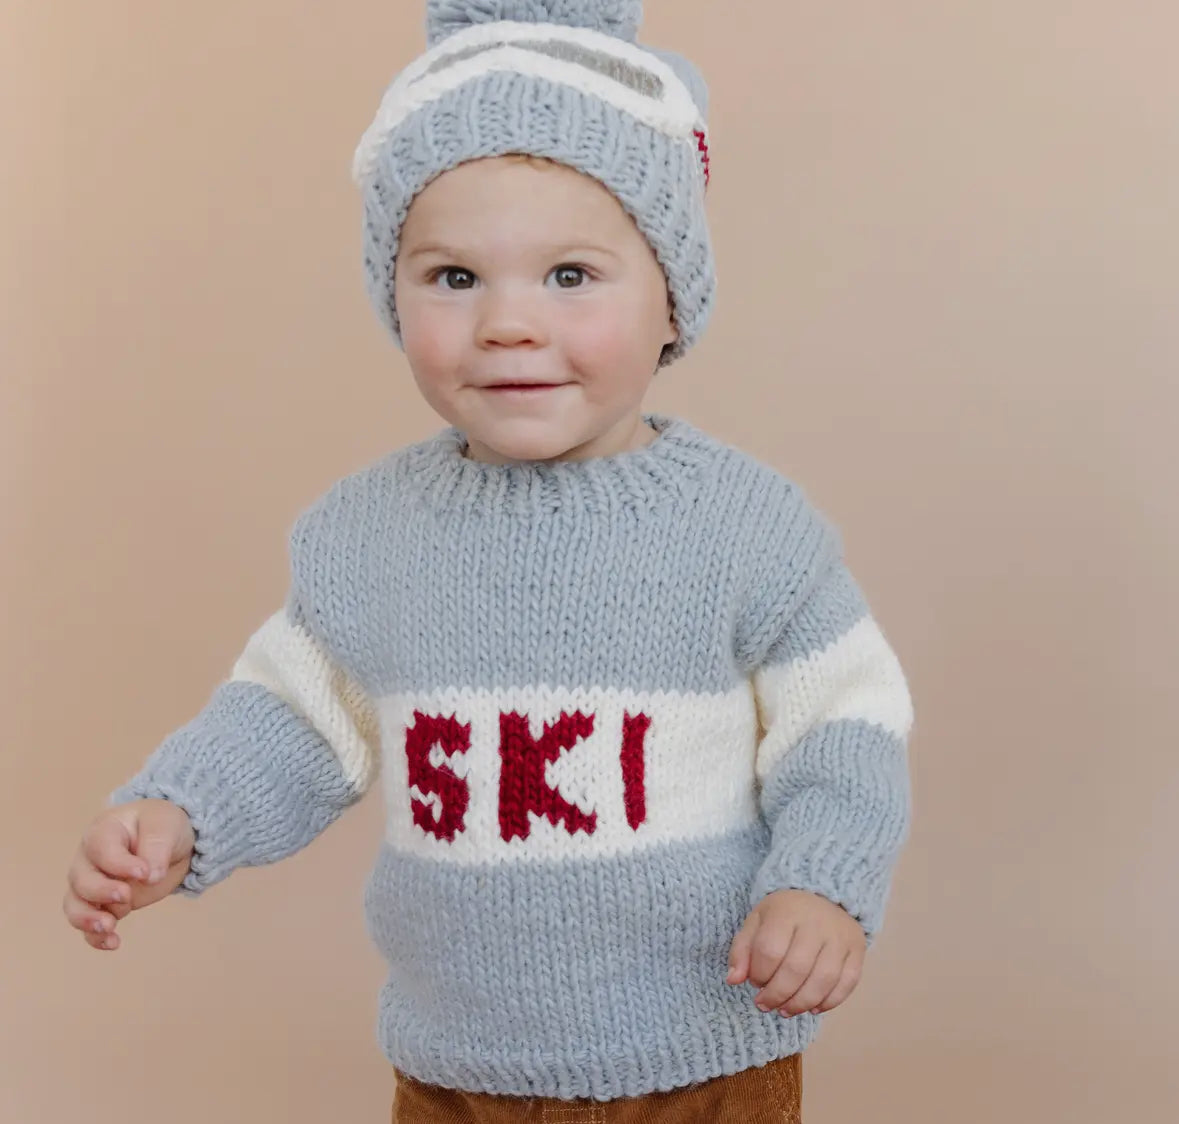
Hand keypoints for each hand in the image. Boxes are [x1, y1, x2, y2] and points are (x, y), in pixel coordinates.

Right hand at [63, 799, 194, 950]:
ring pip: (75, 905)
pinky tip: (113, 942)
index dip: (118, 864)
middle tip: (127, 896)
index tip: (144, 872)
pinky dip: (96, 937)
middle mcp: (90, 858)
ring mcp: (92, 883)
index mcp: (104, 831)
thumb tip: (149, 877)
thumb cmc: (162, 826)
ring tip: (109, 927)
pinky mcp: (103, 905)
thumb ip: (157, 848)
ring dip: (88, 919)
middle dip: (101, 892)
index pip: (100, 848)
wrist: (170, 842)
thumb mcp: (166, 825)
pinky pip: (88, 925)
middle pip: (81, 880)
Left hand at [726, 889, 865, 1016]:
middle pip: (796, 969)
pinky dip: (829, 1002)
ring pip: (822, 981)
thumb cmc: (785, 913)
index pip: (770, 950)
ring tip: (785, 1010)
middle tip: (766, 1005)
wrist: (825, 894)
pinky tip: (812, 1007)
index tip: (755, 982)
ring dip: (801, 1003)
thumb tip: (733, 980)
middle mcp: (817, 923)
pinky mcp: (858, 950)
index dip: (759, 974)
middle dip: (777, 995)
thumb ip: (742, 949)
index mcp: (786, 911)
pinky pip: (847, 983)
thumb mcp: (757, 921)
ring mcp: (840, 937)